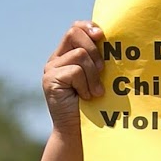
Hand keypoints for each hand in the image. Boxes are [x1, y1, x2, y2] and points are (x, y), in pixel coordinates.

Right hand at [44, 21, 106, 139]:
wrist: (80, 133)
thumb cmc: (95, 107)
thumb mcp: (99, 78)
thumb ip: (99, 60)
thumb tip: (109, 40)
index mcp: (67, 55)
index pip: (75, 28)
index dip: (88, 27)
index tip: (102, 35)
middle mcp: (56, 60)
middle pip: (74, 33)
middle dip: (94, 50)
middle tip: (101, 71)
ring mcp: (51, 69)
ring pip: (79, 55)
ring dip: (93, 74)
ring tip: (94, 92)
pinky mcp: (50, 80)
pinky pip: (75, 71)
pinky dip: (86, 85)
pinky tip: (85, 97)